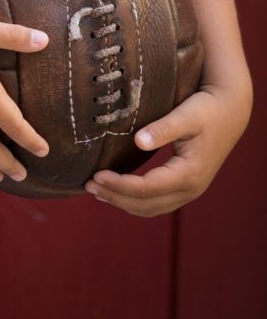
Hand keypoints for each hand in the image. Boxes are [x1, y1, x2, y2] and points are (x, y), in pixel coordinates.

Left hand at [84, 83, 249, 215]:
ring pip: (151, 208)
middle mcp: (191, 189)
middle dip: (115, 197)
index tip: (96, 175)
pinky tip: (116, 192)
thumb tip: (138, 141)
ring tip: (96, 190)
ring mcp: (190, 191)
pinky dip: (135, 201)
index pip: (147, 188)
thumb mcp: (186, 116)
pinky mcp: (185, 187)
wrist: (230, 112)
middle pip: (146, 204)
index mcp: (189, 174)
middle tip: (88, 184)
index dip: (119, 185)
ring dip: (122, 202)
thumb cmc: (206, 110)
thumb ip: (163, 129)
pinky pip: (157, 203)